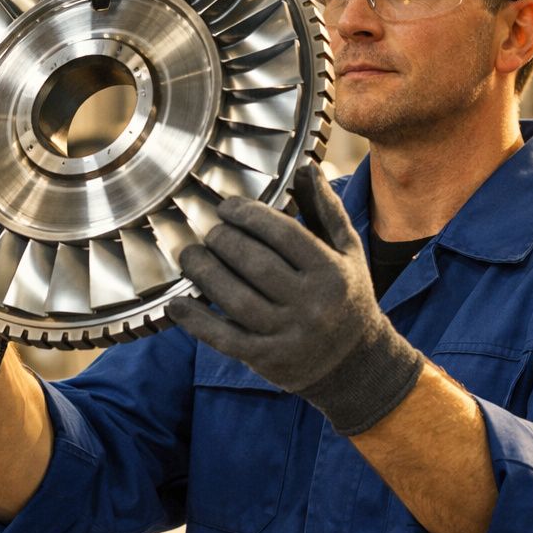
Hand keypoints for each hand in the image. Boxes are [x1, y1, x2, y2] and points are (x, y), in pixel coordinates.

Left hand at [169, 163, 423, 434]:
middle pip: (255, 264)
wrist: (356, 364)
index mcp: (331, 273)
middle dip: (223, 241)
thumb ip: (326, 210)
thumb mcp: (348, 252)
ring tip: (190, 254)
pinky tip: (176, 304)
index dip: (249, 215)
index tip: (227, 208)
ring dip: (205, 273)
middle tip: (209, 231)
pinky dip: (197, 321)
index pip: (283, 234)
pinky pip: (225, 339)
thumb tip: (307, 168)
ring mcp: (289, 335)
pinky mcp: (268, 360)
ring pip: (236, 298)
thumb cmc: (347, 296)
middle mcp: (312, 305)